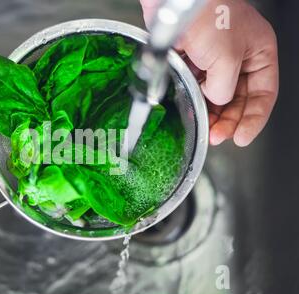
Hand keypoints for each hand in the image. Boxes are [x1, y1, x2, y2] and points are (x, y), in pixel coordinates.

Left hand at [141, 0, 278, 145]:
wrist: (173, 0)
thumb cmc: (207, 15)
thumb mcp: (226, 58)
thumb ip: (224, 88)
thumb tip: (217, 100)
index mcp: (259, 52)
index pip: (264, 93)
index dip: (254, 118)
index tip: (241, 137)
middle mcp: (238, 56)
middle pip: (239, 98)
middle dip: (229, 120)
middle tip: (218, 136)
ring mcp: (214, 58)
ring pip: (216, 95)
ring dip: (211, 113)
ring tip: (205, 129)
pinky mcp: (192, 58)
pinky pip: (196, 86)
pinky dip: (195, 100)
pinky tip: (191, 110)